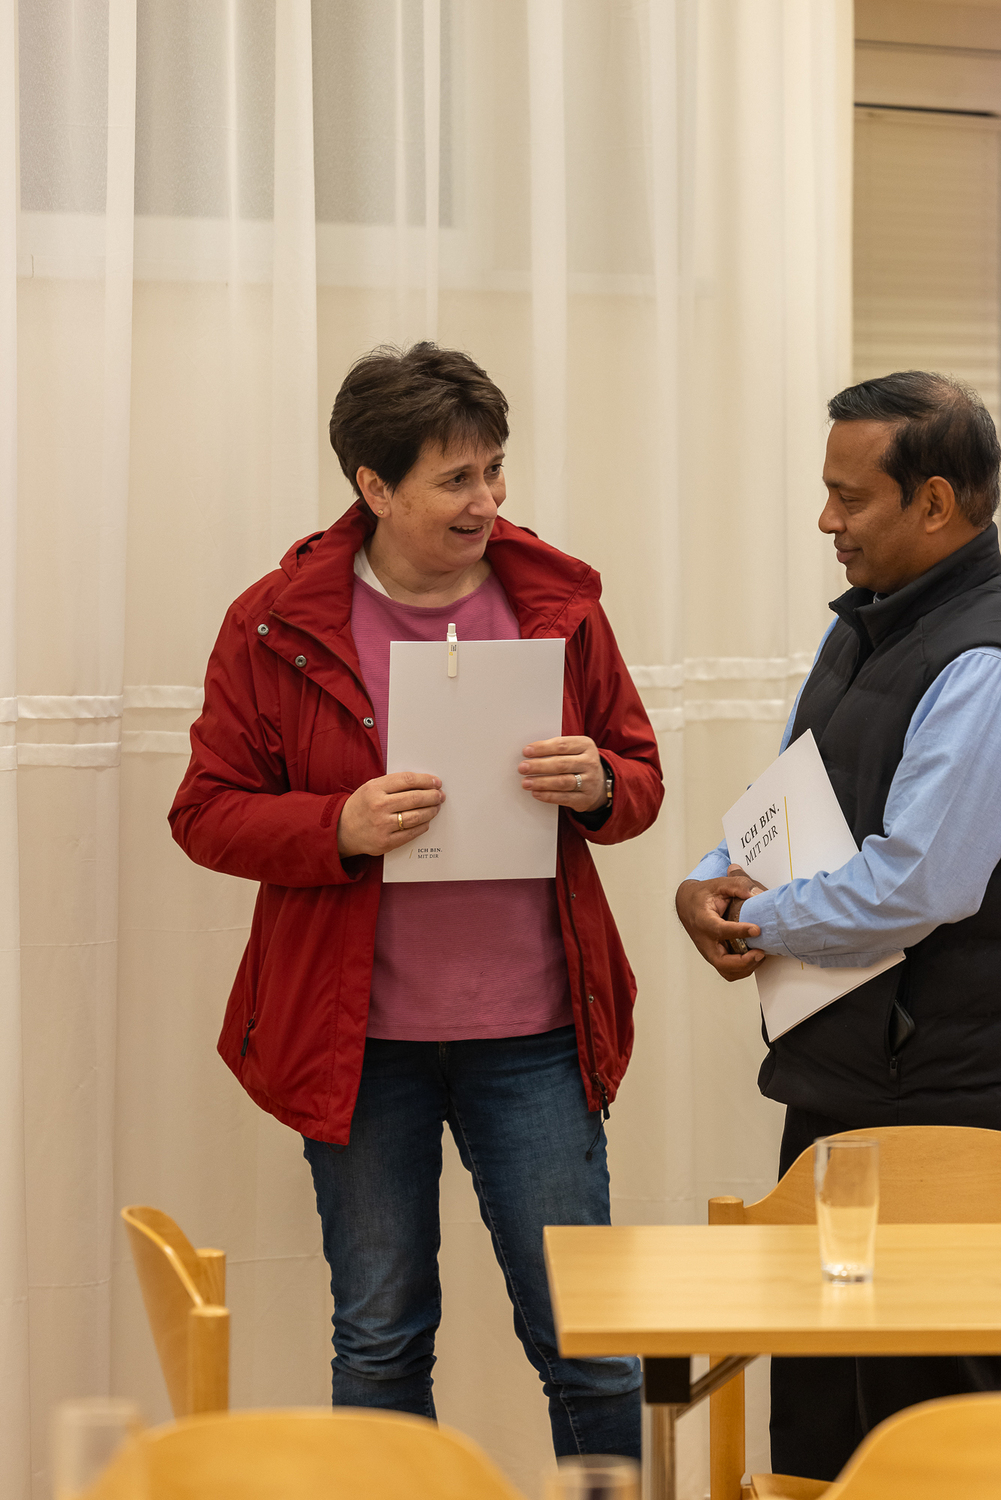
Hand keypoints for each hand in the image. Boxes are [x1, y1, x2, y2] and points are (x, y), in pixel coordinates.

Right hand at [337, 772, 444, 857]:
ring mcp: (382, 826)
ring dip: (431, 811)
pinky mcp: (386, 842)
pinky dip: (423, 826)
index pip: (408, 780)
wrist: (342, 830)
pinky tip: (426, 821)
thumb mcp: (371, 788)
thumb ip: (393, 784)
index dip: (426, 780)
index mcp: (375, 788)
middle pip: (415, 798)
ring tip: (436, 807)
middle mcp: (379, 806)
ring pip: (416, 816)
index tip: (436, 782)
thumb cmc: (361, 806)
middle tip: (440, 795)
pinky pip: (411, 833)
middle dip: (432, 796)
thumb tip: (423, 783)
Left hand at [518, 736, 606, 811]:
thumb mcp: (574, 750)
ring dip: (541, 782)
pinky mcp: (585, 798)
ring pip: (562, 782)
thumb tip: (529, 752)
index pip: (562, 745)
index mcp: (586, 745)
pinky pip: (564, 798)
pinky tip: (536, 793)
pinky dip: (548, 796)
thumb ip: (556, 749)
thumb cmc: (578, 763)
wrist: (599, 784)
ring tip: (526, 782)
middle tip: (522, 768)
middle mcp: (590, 763)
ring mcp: (590, 782)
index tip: (526, 751)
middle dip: (539, 766)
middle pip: (561, 764)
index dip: (543, 748)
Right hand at [675, 868, 766, 982]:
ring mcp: (709, 952)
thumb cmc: (702, 896)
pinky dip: (743, 969)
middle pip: (721, 962)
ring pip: (727, 971)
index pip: (719, 930)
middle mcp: (705, 941)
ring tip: (759, 954)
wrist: (687, 904)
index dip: (739, 932)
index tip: (756, 930)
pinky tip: (753, 957)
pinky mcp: (715, 957)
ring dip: (746, 968)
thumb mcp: (718, 884)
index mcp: (703, 921)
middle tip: (760, 951)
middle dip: (743, 962)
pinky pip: (729, 971)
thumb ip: (738, 885)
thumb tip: (758, 894)